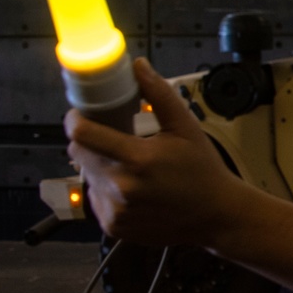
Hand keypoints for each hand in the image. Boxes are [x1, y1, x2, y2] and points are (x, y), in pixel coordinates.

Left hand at [64, 57, 249, 247]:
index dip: (76, 119)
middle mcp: (122, 187)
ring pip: (87, 176)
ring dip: (100, 166)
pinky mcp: (114, 226)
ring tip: (130, 167)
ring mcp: (116, 210)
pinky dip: (107, 190)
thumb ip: (158, 95)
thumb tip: (138, 67)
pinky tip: (133, 189)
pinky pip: (95, 199)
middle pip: (80, 154)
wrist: (216, 215)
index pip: (82, 134)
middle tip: (115, 139)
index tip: (81, 114)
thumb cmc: (203, 171)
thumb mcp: (186, 128)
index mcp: (138, 160)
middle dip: (91, 141)